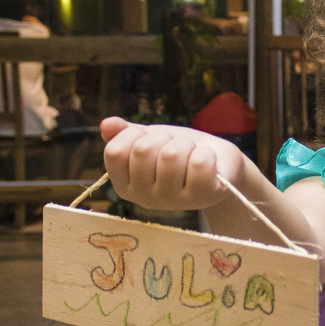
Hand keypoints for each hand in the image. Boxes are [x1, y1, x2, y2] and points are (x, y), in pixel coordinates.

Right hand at [101, 117, 248, 211]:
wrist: (218, 163)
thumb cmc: (180, 151)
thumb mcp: (149, 139)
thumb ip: (125, 133)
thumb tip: (106, 124)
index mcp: (125, 184)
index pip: (115, 152)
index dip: (134, 135)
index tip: (149, 138)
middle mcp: (145, 198)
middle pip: (143, 150)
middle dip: (163, 137)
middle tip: (175, 145)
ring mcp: (173, 201)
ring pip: (172, 155)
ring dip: (186, 144)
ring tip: (191, 154)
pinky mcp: (202, 197)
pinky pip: (200, 163)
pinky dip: (207, 152)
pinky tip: (209, 162)